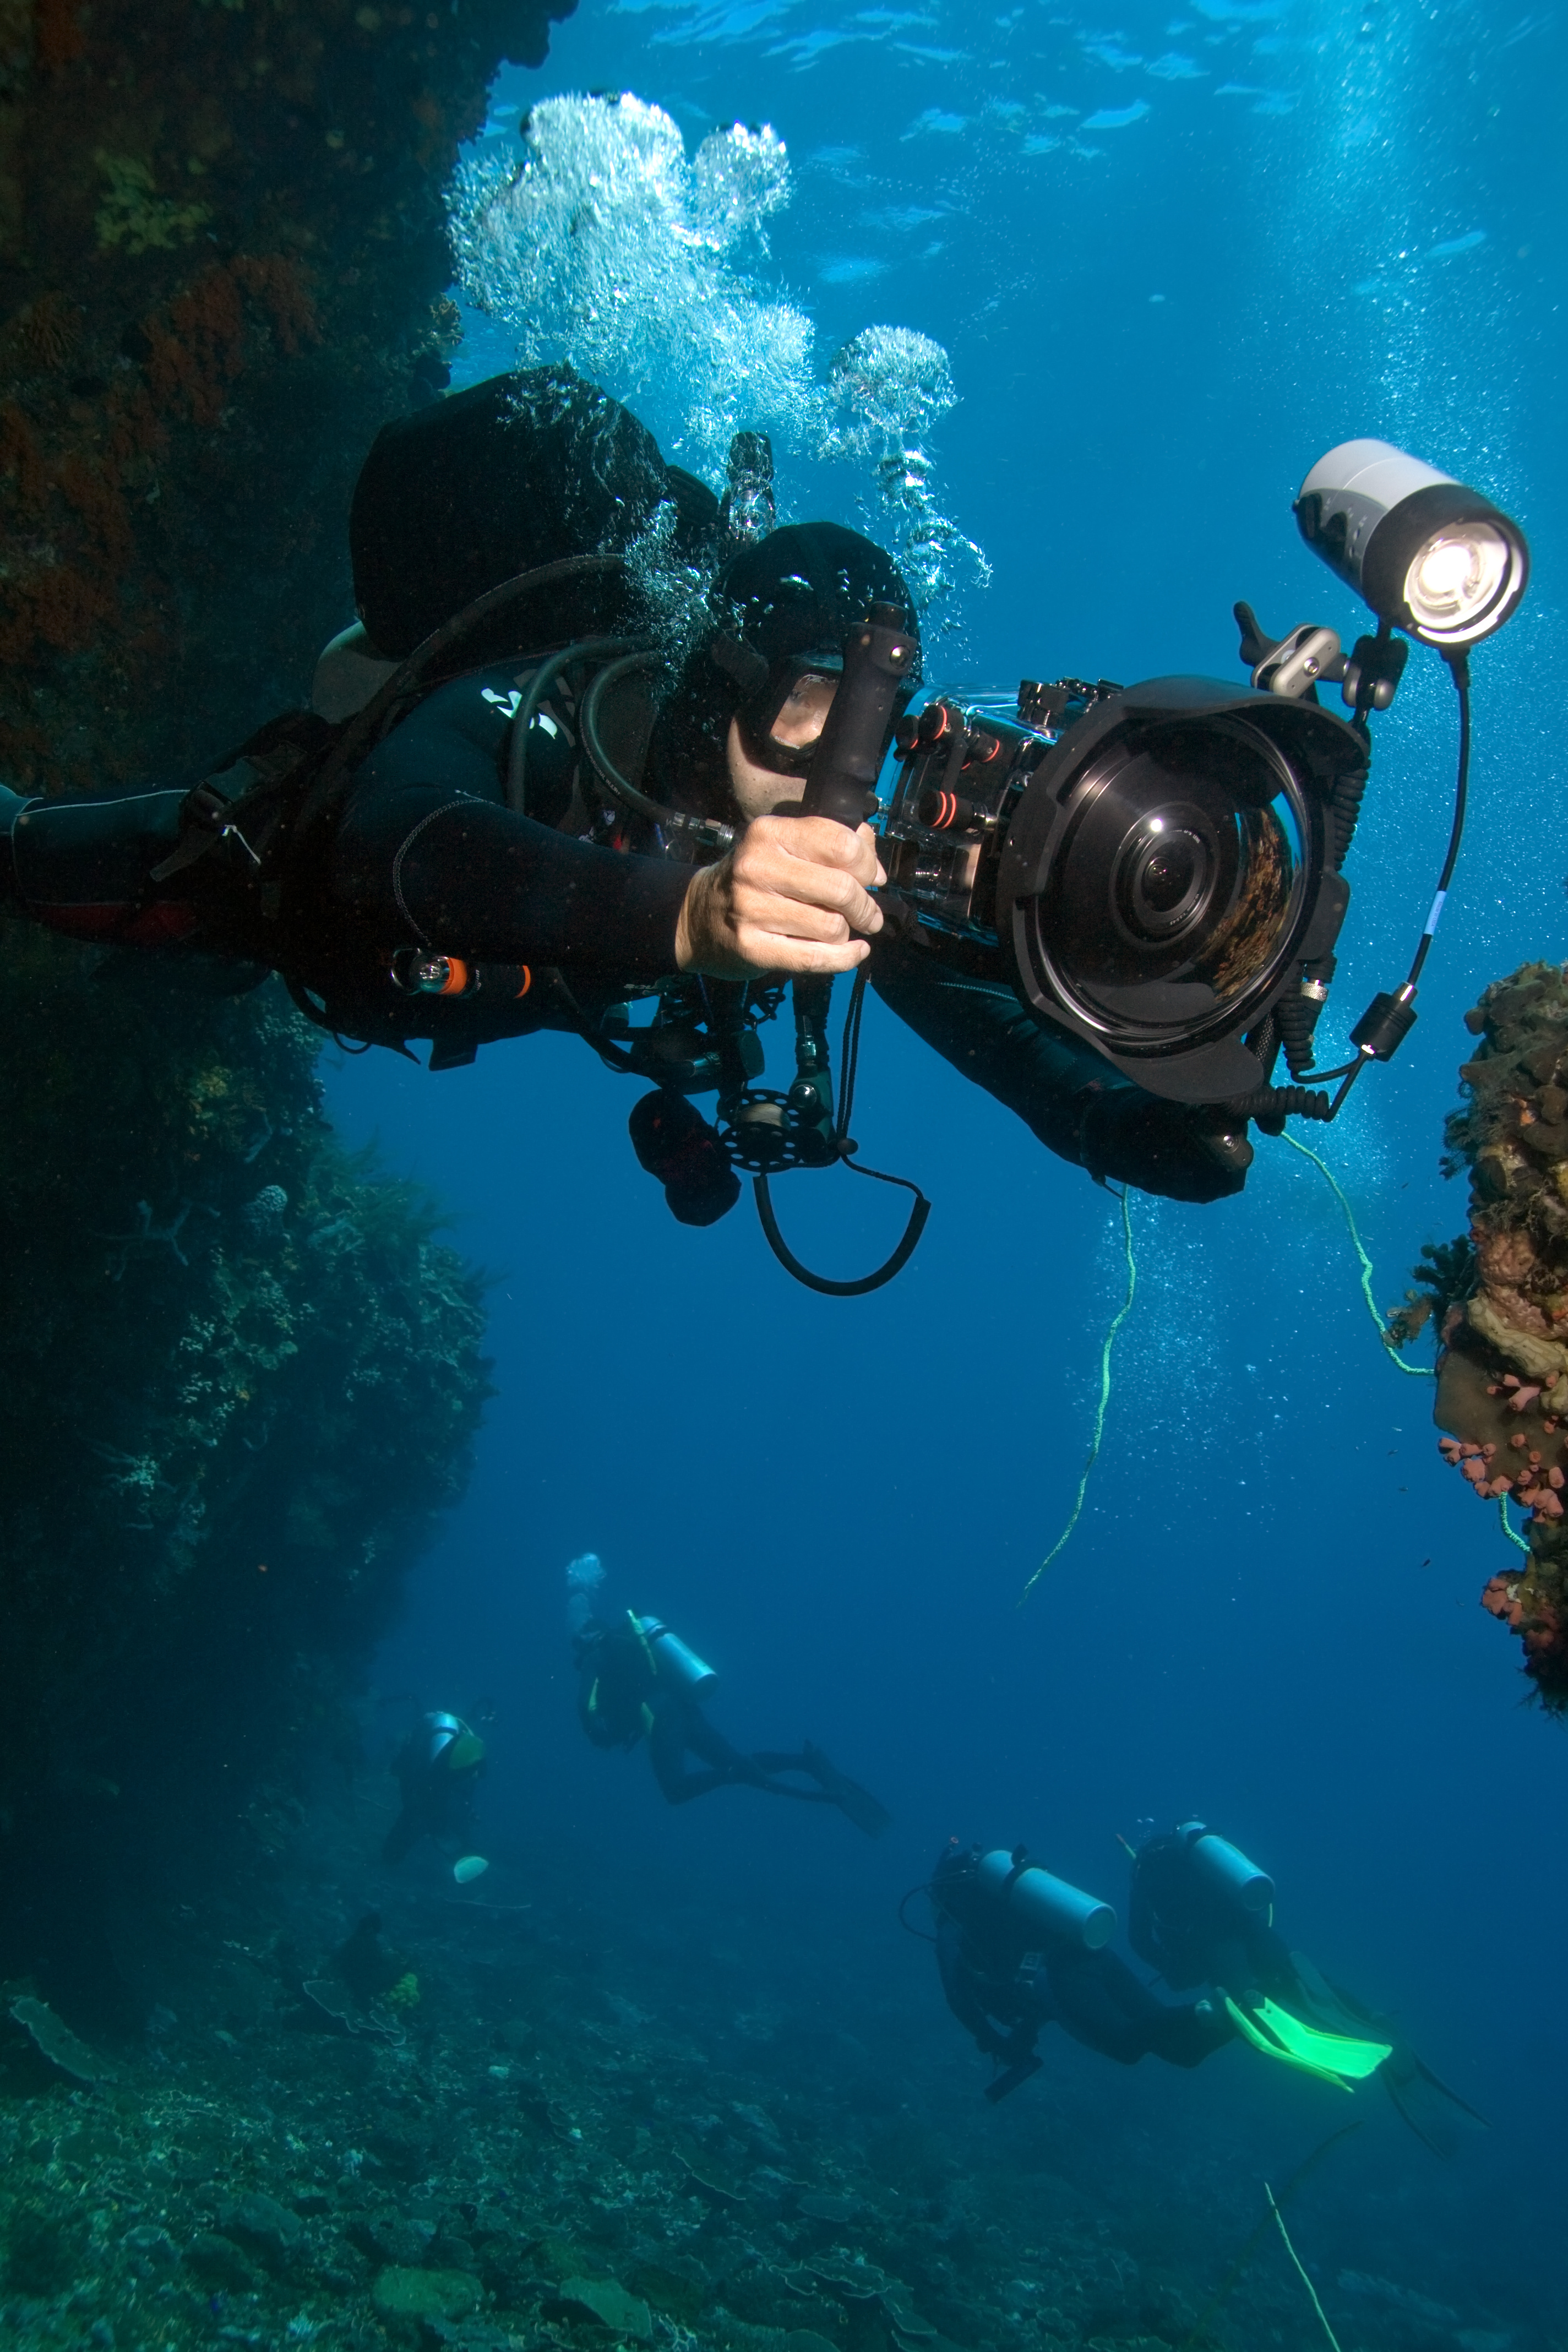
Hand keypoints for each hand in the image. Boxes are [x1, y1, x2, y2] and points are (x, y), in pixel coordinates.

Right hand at [675, 813, 884, 978]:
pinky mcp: (752, 947)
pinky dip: (844, 958)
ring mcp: (751, 909)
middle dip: (865, 906)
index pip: (840, 843)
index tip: (871, 878)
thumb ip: (829, 845)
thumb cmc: (752, 881)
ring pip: (831, 926)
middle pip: (841, 888)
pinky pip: (815, 958)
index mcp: (769, 833)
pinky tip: (854, 953)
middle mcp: (757, 867)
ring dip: (847, 933)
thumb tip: (876, 868)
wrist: (697, 917)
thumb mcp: (782, 848)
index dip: (867, 864)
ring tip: (842, 931)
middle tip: (868, 914)